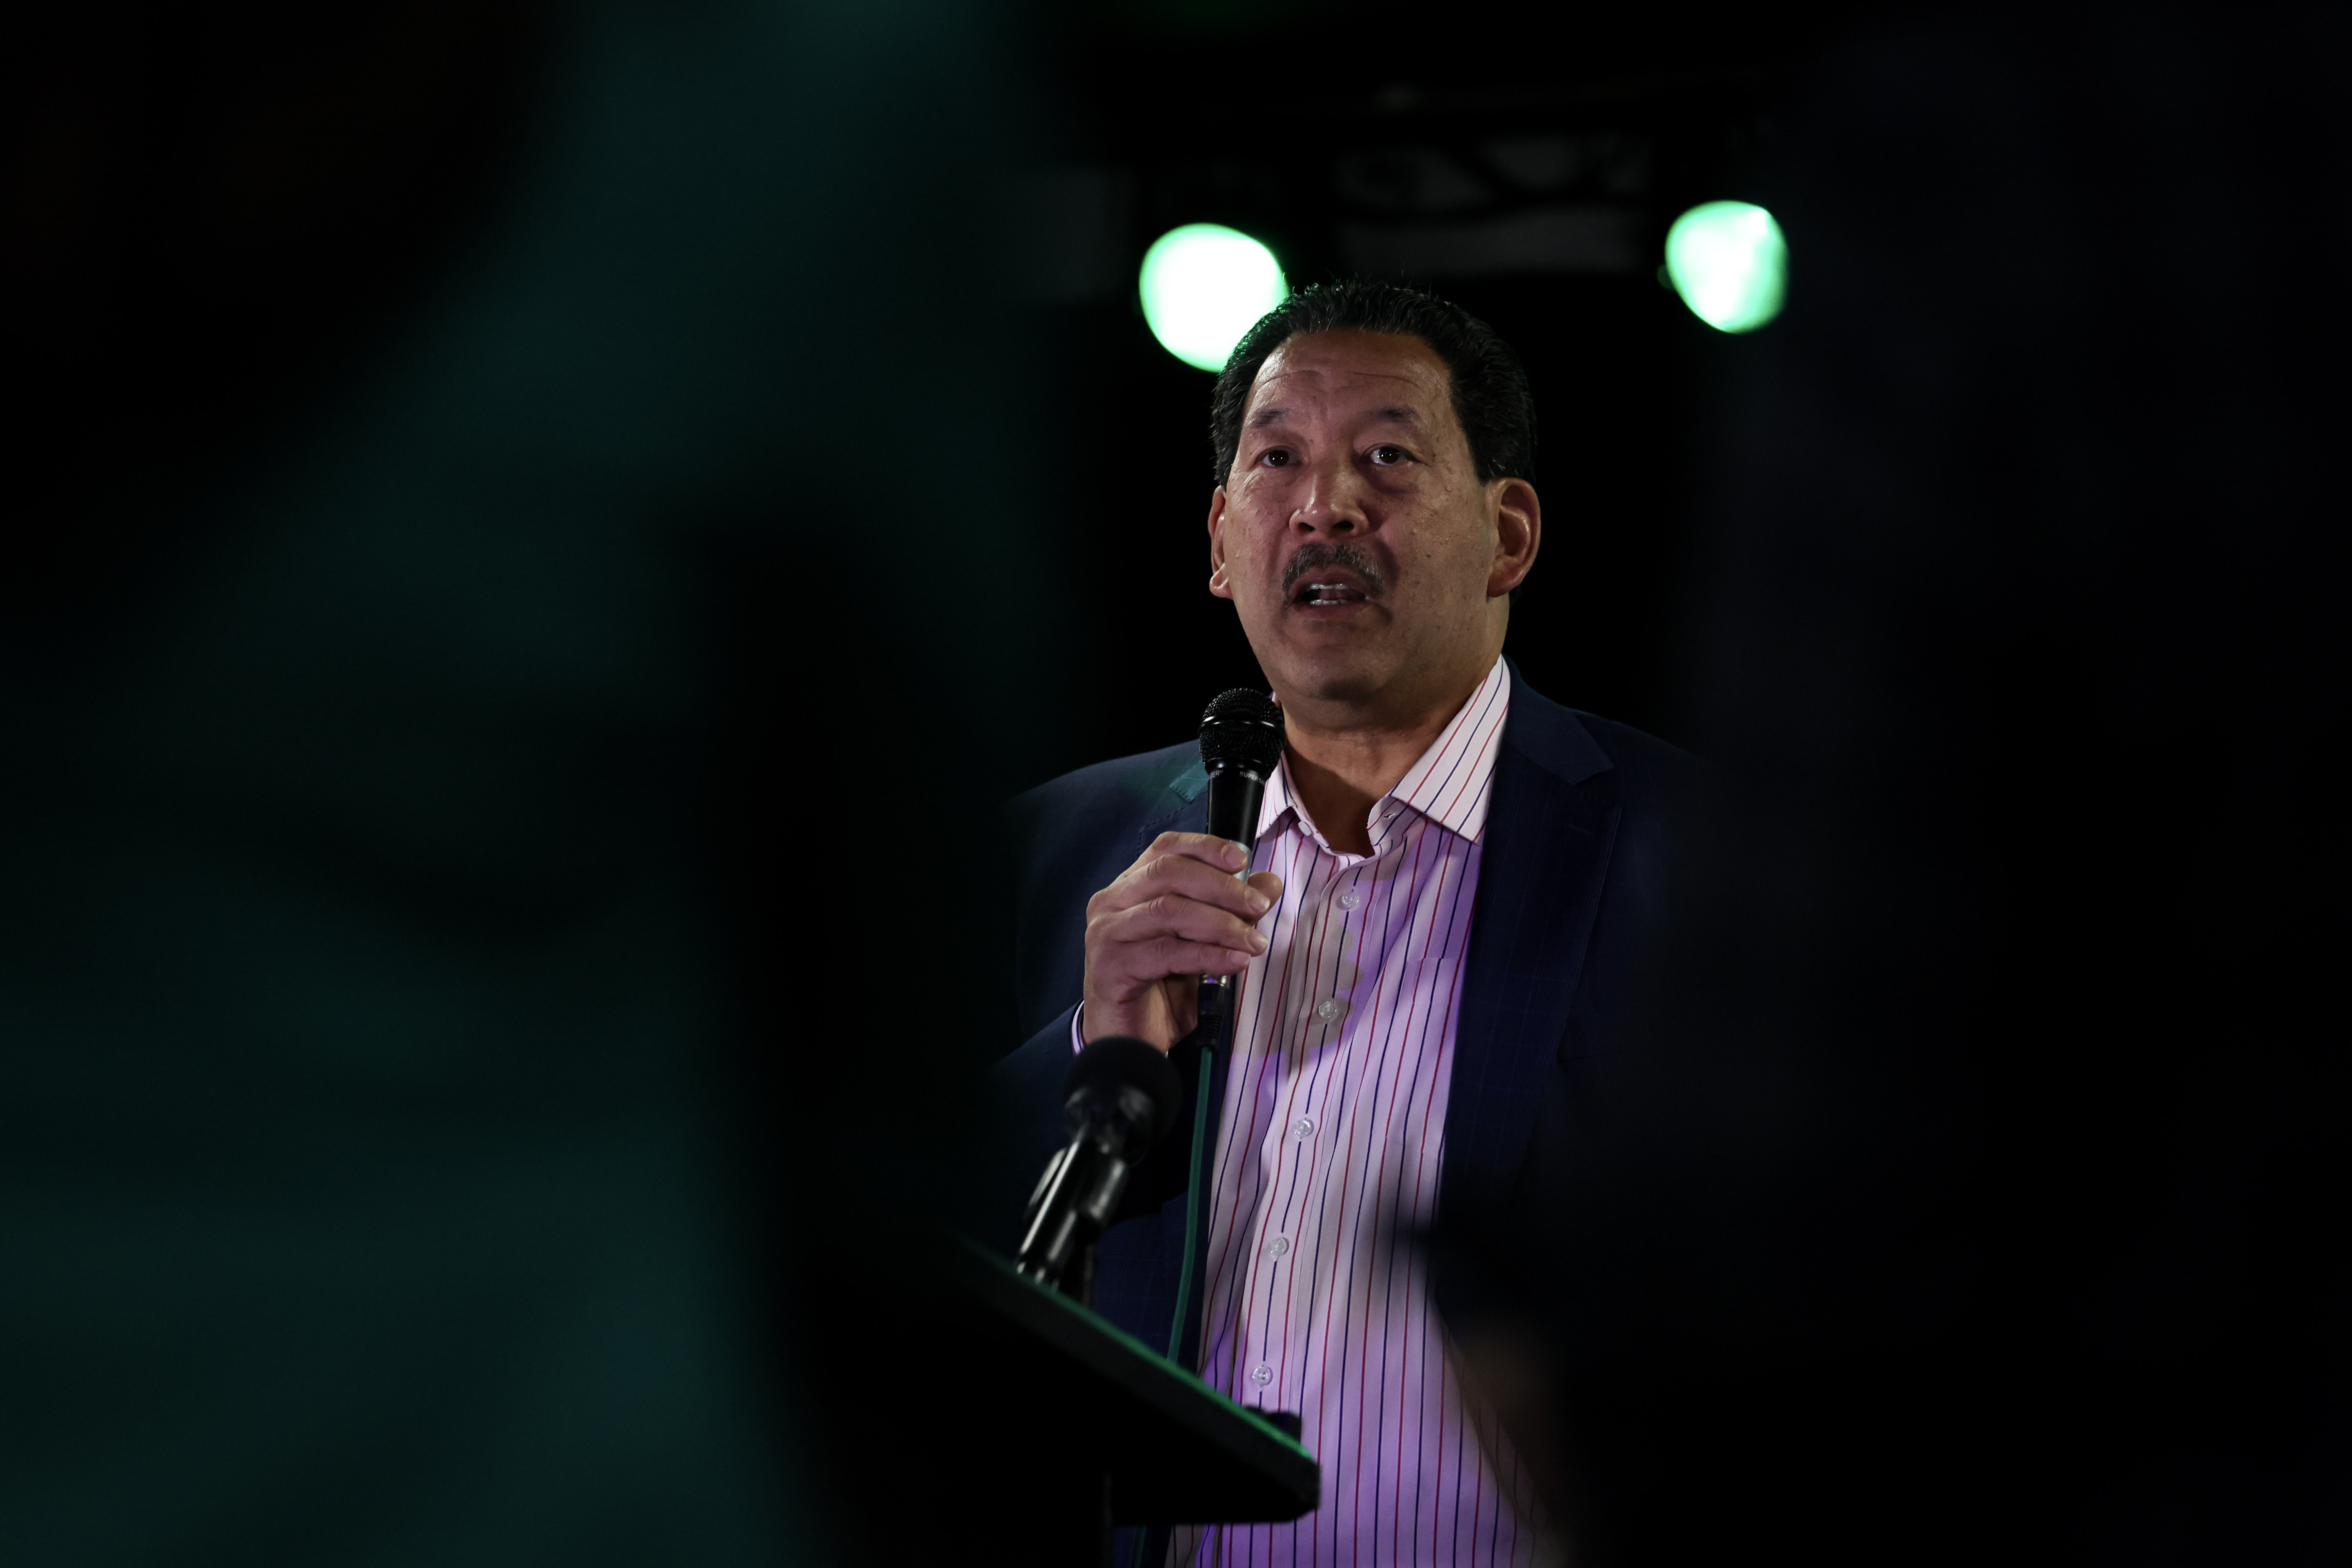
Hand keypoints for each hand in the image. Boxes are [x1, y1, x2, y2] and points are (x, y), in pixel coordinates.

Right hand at [1081, 832, 1283, 1051]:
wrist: (1128, 1044)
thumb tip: (1268, 882)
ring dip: (1220, 923)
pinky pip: (1166, 952)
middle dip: (1221, 886)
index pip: (1165, 849)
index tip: (1242, 859)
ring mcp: (1106, 934)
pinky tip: (1235, 962)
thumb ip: (1230, 911)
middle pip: (1169, 872)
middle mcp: (1111, 903)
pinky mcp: (1110, 966)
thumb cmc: (1161, 991)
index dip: (1205, 848)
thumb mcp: (1203, 945)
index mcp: (1129, 889)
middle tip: (1259, 905)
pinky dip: (1207, 955)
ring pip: (1169, 910)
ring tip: (1254, 942)